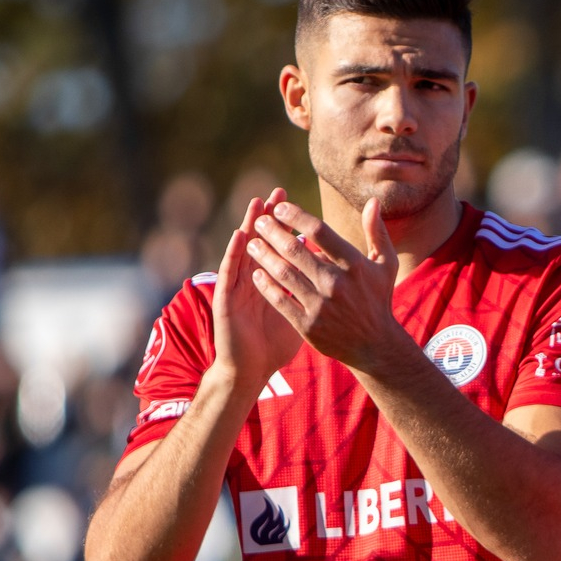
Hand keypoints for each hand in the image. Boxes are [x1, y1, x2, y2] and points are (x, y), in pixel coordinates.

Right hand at [207, 191, 302, 393]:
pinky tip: (240, 237)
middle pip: (261, 241)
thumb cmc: (275, 341)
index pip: (281, 245)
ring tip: (258, 205)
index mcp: (273, 280)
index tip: (296, 202)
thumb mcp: (300, 311)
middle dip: (271, 217)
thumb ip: (312, 288)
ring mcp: (238, 287)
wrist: (252, 368)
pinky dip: (234, 254)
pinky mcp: (226, 300)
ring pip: (244, 251)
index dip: (288, 225)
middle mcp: (253, 278)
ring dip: (250, 226)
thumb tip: (334, 270)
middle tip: (278, 193)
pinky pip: (230, 274)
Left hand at [246, 197, 411, 371]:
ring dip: (263, 256)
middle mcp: (337, 283)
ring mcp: (321, 305)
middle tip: (259, 222)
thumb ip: (376, 232)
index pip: (319, 231)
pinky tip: (255, 273)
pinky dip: (265, 285)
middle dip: (272, 232)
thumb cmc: (378, 298)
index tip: (279, 207)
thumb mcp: (385, 264)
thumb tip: (373, 201)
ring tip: (252, 244)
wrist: (375, 345)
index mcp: (354, 264)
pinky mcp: (308, 325)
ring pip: (283, 273)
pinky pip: (280, 300)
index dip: (296, 215)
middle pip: (295, 250)